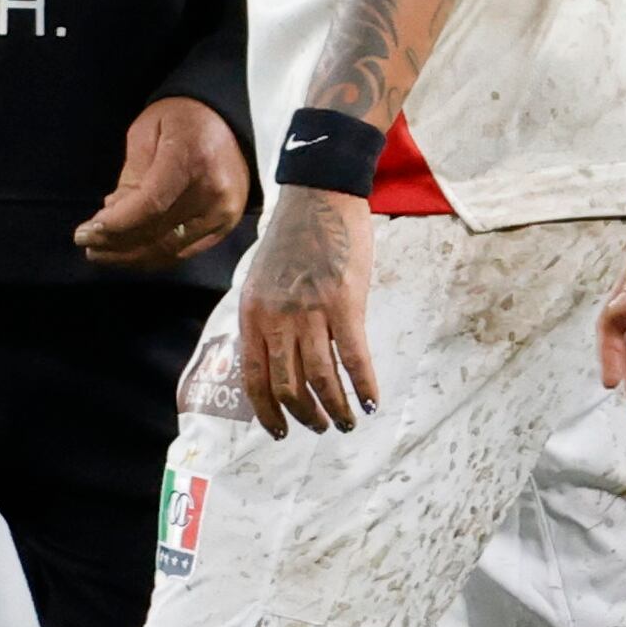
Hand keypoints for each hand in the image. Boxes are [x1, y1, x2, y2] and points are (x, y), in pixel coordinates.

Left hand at [73, 94, 251, 269]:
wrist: (228, 121)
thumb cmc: (180, 120)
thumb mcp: (146, 132)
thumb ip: (130, 176)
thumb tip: (112, 215)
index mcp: (191, 157)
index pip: (150, 204)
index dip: (116, 224)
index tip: (86, 231)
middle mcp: (213, 190)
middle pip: (157, 231)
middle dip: (115, 242)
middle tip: (86, 243)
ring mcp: (223, 212)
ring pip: (168, 249)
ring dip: (130, 256)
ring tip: (101, 252)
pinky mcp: (227, 225)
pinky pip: (183, 252)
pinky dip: (153, 256)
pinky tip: (130, 252)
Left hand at [234, 185, 377, 437]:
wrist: (319, 194)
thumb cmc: (294, 236)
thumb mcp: (261, 279)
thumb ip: (264, 318)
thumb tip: (270, 360)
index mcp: (253, 313)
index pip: (254, 378)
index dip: (268, 412)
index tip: (280, 432)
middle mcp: (277, 318)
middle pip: (288, 385)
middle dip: (305, 416)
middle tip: (320, 427)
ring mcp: (311, 312)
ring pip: (321, 379)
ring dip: (335, 408)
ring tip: (346, 421)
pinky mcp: (345, 303)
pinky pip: (354, 358)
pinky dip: (364, 385)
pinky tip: (372, 400)